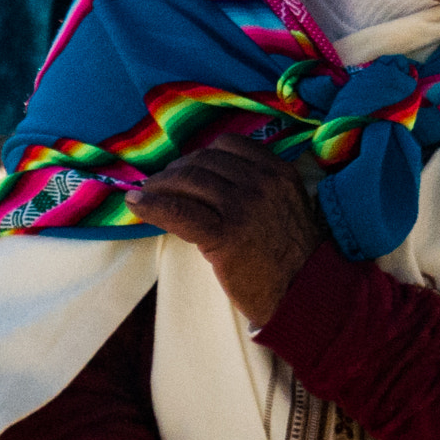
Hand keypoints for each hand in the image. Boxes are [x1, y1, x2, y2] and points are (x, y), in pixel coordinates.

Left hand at [125, 132, 323, 323]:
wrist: (302, 295)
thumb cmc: (291, 256)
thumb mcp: (285, 205)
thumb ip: (256, 185)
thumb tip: (203, 176)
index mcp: (278, 172)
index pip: (228, 145)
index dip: (200, 155)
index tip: (186, 169)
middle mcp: (262, 183)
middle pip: (204, 161)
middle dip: (176, 170)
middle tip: (159, 184)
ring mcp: (243, 207)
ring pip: (189, 181)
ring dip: (160, 185)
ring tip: (147, 195)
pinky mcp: (224, 234)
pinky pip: (179, 211)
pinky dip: (153, 205)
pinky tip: (137, 205)